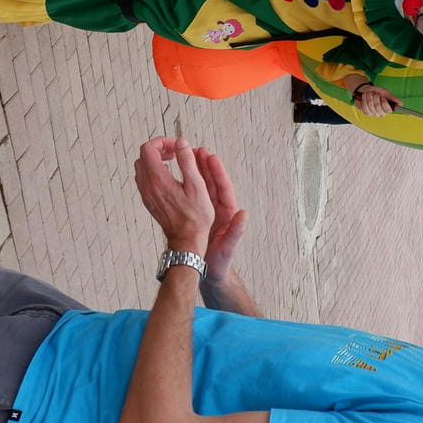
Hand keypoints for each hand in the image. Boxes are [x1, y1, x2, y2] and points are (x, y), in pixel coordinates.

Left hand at [133, 137, 213, 253]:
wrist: (186, 240)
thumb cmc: (195, 217)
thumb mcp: (197, 185)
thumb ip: (187, 161)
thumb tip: (181, 142)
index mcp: (158, 179)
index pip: (148, 148)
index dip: (163, 142)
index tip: (177, 146)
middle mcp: (148, 186)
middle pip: (143, 156)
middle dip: (159, 149)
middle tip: (176, 153)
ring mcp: (146, 194)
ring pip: (141, 167)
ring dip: (155, 160)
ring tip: (173, 163)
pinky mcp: (149, 201)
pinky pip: (144, 179)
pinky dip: (154, 172)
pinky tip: (170, 177)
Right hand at [196, 147, 248, 284]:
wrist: (211, 273)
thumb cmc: (221, 262)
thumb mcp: (228, 248)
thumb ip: (236, 232)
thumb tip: (244, 215)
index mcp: (228, 213)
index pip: (224, 188)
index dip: (218, 172)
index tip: (211, 157)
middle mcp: (219, 209)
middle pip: (212, 183)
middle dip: (205, 166)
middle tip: (197, 150)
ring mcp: (208, 211)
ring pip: (202, 187)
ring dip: (196, 171)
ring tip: (188, 155)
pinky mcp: (199, 215)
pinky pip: (193, 196)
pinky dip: (188, 184)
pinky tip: (179, 175)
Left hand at [351, 82, 400, 117]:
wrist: (367, 90)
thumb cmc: (377, 92)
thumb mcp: (386, 93)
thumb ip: (392, 98)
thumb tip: (401, 103)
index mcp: (387, 109)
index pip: (388, 110)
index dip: (385, 103)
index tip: (383, 98)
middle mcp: (381, 113)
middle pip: (378, 107)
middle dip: (376, 97)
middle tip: (376, 94)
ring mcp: (373, 114)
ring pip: (371, 105)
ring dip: (369, 96)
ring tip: (370, 93)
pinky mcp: (366, 112)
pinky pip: (365, 106)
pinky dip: (364, 99)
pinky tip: (365, 96)